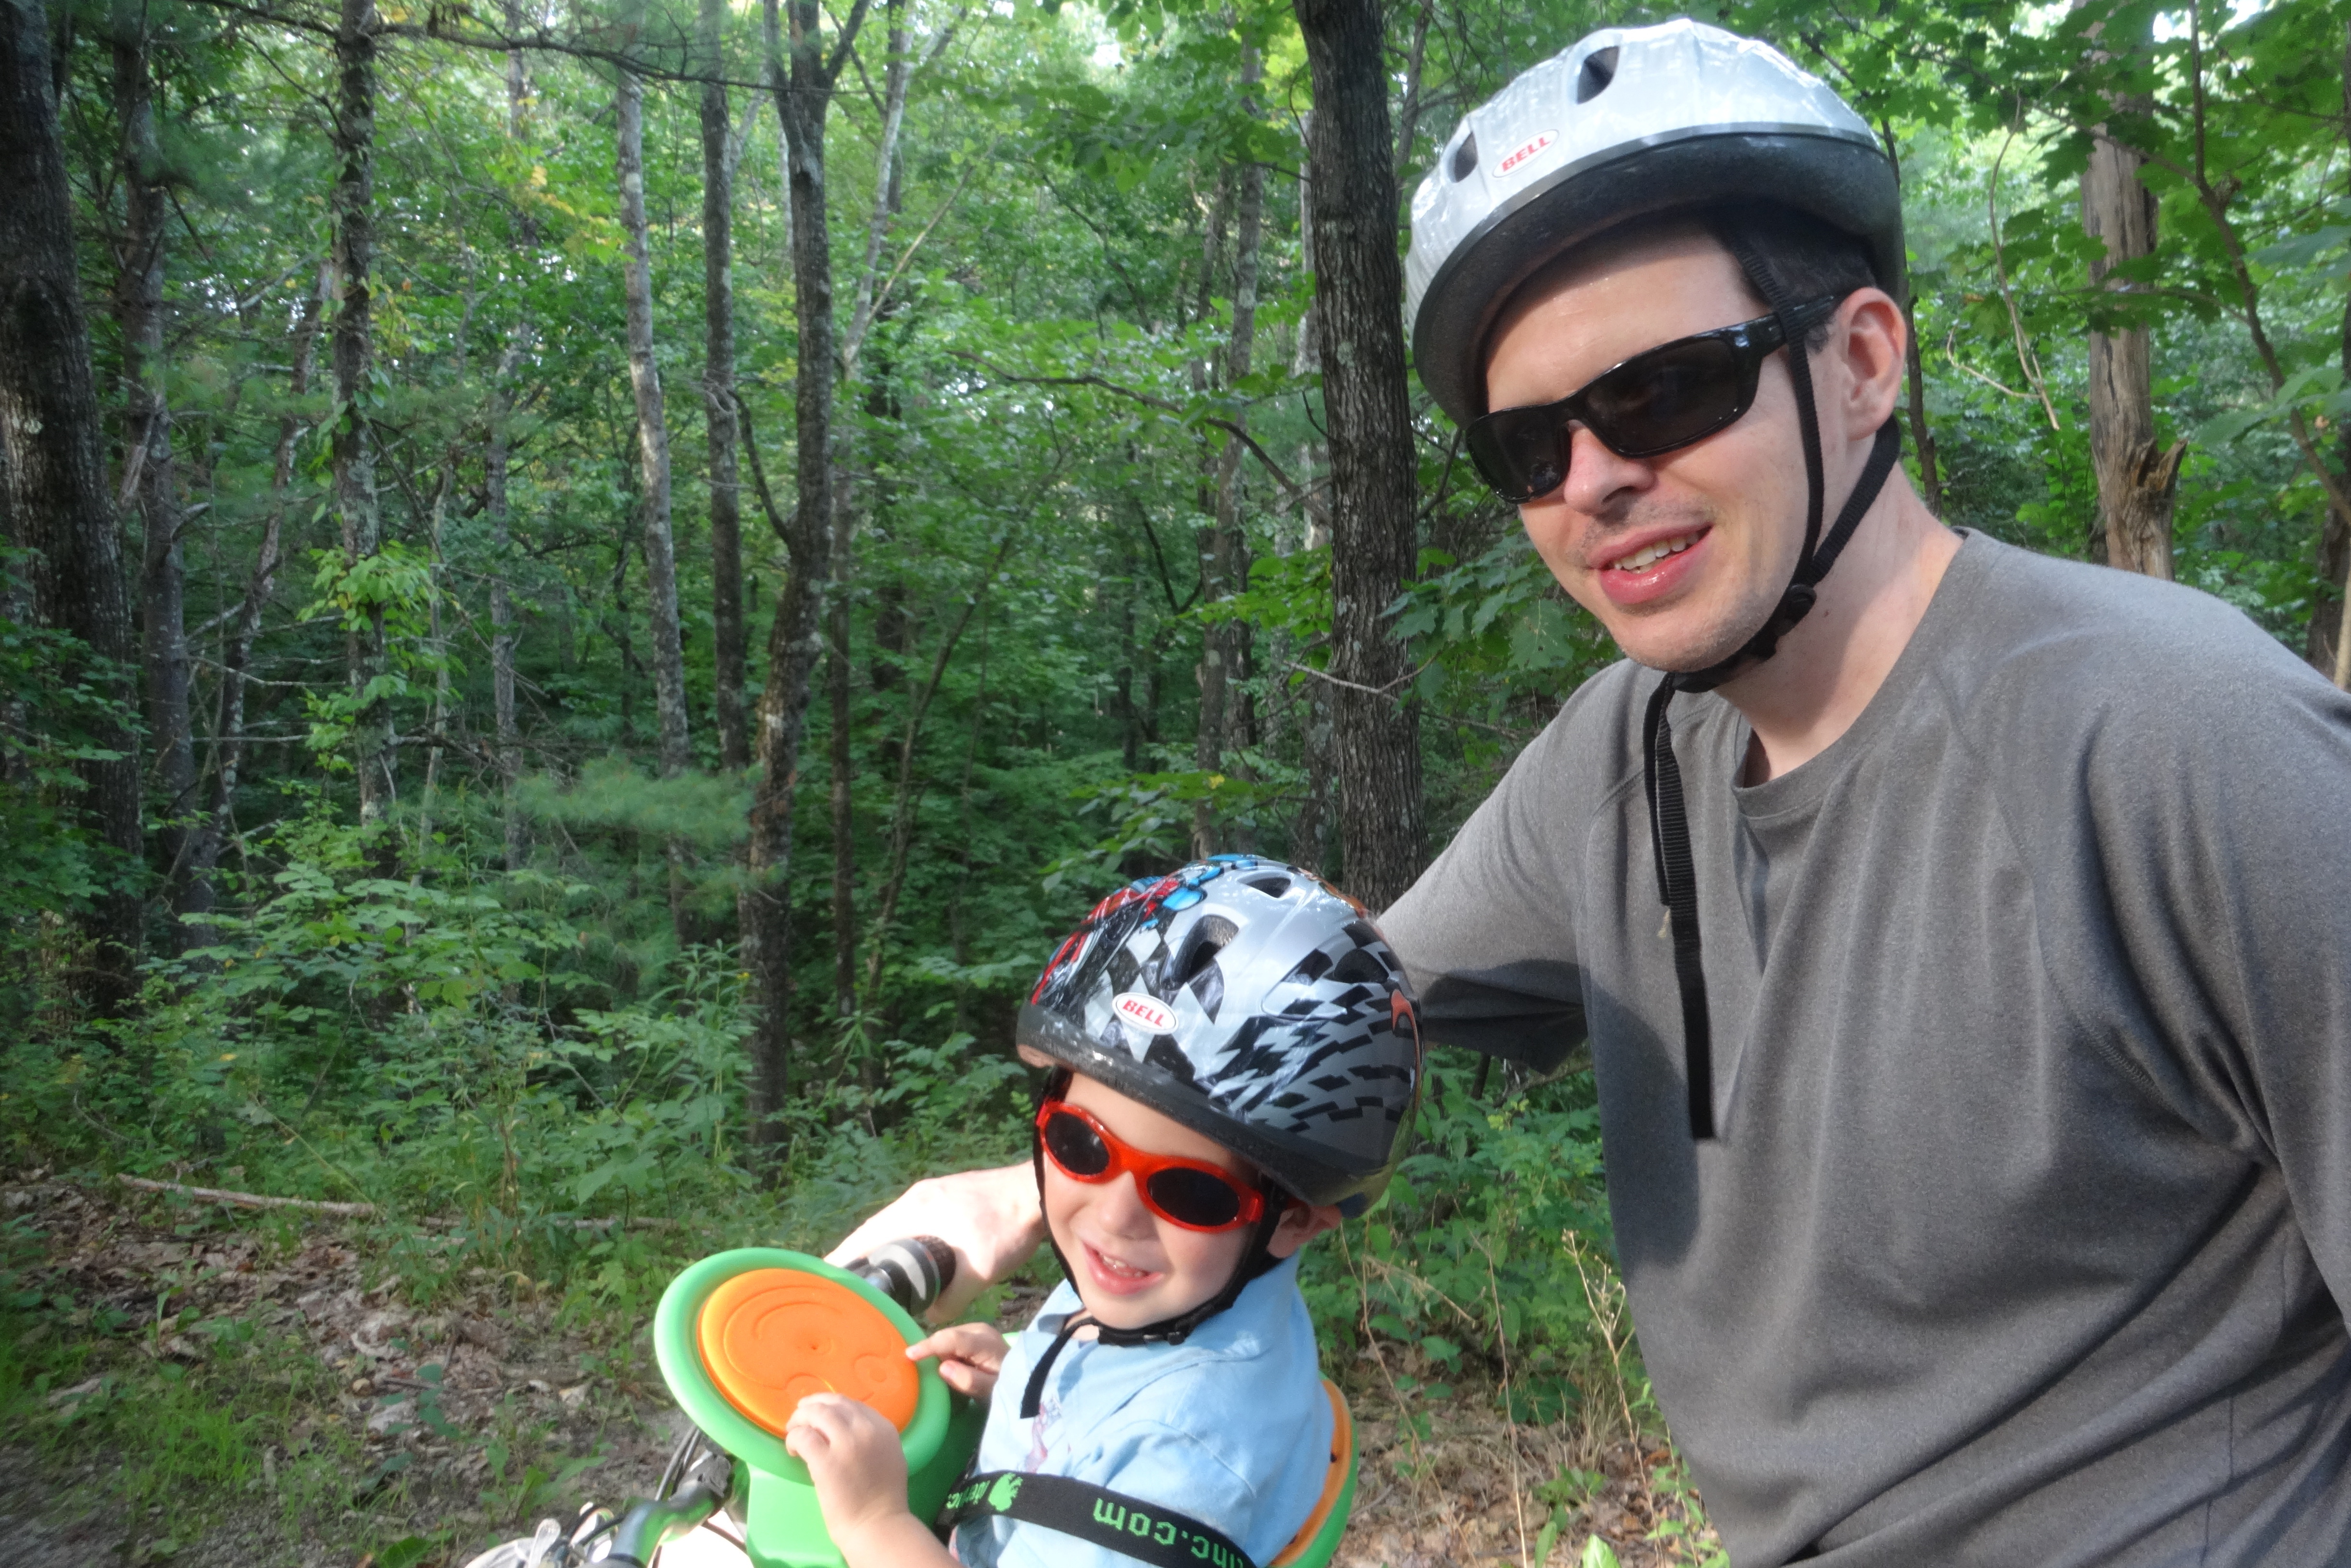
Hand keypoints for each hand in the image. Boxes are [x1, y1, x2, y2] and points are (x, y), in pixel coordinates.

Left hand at [784, 1394, 912, 1544]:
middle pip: (834, 1403)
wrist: (877, 1525)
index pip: (853, 1404)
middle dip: (813, 1406)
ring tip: (792, 1431)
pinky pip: (803, 1436)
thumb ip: (872, 1439)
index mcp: (884, 1428)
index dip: (832, 1405)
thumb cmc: (884, 1499)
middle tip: (800, 1415)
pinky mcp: (825, 1461)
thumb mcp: (889, 1457)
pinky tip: (793, 1449)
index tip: (820, 1413)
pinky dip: (793, 1438)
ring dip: (800, 1419)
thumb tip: (845, 1431)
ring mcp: (846, 1443)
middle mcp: (867, 1429)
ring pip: (817, 1413)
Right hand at [826, 1164, 1045, 1320]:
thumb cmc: (1008, 1226)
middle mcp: (915, 1200)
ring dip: (880, 1254)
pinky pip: (912, 1226)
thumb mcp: (978, 1271)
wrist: (1039, 1192)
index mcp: (912, 1211)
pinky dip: (901, 1246)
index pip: (862, 1239)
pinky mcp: (947, 1200)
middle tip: (842, 1293)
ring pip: (893, 1230)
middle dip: (856, 1262)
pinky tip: (907, 1267)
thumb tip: (929, 1321)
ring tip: (868, 1285)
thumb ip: (950, 1300)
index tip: (818, 1283)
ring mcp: (932, 1197)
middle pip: (872, 1235)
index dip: (839, 1261)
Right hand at [907, 1322, 1009, 1399]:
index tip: (909, 1355)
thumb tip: (942, 1367)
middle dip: (932, 1352)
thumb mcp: (991, 1390)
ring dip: (940, 1354)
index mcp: (983, 1342)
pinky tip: (950, 1366)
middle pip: (946, 1337)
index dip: (928, 1346)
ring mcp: (977, 1329)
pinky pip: (952, 1341)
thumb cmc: (1008, 1384)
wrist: (1026, 1375)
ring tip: (939, 1373)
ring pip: (947, 1338)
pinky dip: (946, 1353)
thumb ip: (968, 1380)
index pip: (951, 1339)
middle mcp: (978, 1329)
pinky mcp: (974, 1333)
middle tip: (921, 1373)